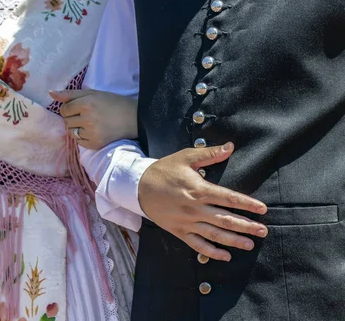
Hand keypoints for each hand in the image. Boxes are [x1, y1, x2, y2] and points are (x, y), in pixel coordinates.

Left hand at [49, 89, 137, 149]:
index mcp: (86, 104)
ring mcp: (91, 133)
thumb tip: (50, 93)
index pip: (64, 109)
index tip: (81, 107)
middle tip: (88, 115)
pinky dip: (84, 138)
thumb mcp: (92, 94)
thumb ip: (70, 94)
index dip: (70, 108)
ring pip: (71, 132)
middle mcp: (87, 118)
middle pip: (66, 121)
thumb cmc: (112, 103)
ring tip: (91, 124)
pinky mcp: (95, 144)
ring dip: (77, 129)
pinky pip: (80, 142)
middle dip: (73, 118)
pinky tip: (95, 132)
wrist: (133, 118)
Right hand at [139, 142, 267, 261]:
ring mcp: (187, 222)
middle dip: (246, 225)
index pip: (228, 198)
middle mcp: (194, 208)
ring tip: (250, 243)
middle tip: (263, 230)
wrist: (139, 187)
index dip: (247, 204)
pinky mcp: (178, 231)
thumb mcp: (185, 157)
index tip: (262, 209)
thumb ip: (209, 154)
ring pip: (215, 234)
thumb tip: (230, 147)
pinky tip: (225, 256)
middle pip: (226, 219)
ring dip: (234, 240)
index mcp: (198, 190)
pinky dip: (212, 251)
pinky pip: (197, 244)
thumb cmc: (163, 171)